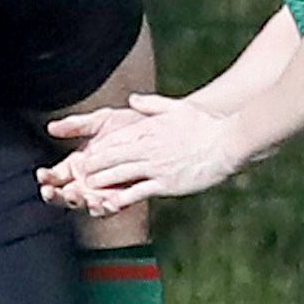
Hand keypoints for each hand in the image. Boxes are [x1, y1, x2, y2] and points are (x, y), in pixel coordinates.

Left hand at [35, 94, 238, 214]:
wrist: (228, 142)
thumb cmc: (206, 124)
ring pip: (120, 175)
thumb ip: (151, 104)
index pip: (116, 139)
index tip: (86, 155)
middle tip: (76, 174)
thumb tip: (133, 99)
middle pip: (112, 157)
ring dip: (100, 182)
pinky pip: (138, 192)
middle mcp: (148, 148)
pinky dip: (121, 198)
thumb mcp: (177, 108)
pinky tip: (108, 204)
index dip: (98, 149)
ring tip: (85, 188)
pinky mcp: (166, 183)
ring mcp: (156, 166)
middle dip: (93, 167)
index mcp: (149, 130)